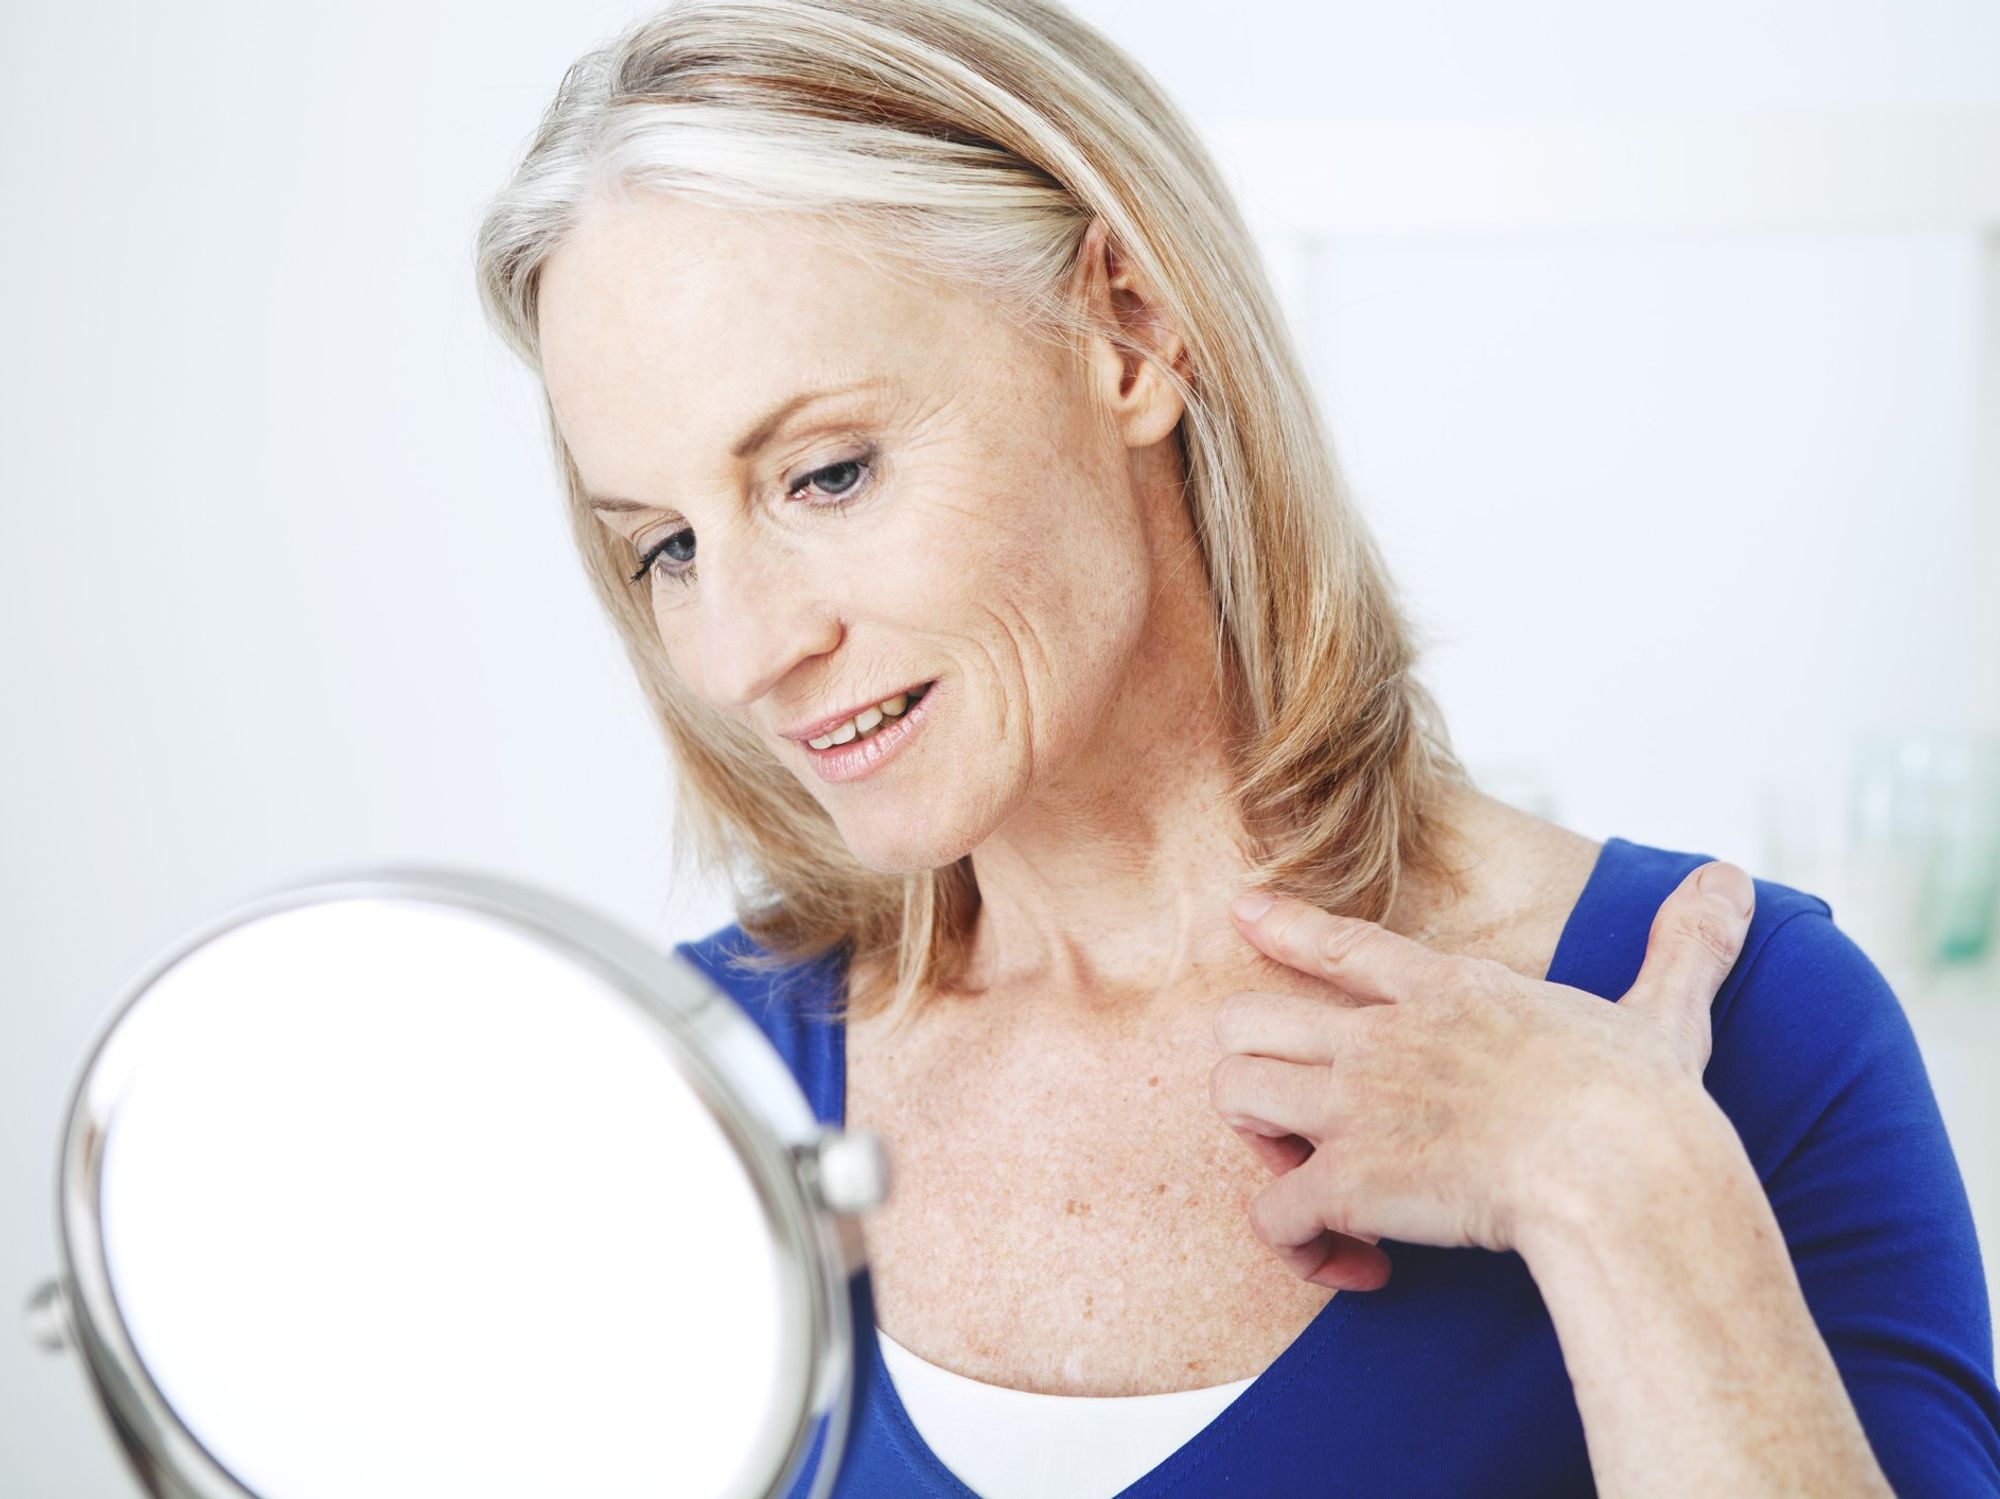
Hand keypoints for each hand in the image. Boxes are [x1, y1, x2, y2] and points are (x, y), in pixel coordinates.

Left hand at [1208, 860, 1755, 1289]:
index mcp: (1447, 992)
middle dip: (1255, 1065)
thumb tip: (1734, 878)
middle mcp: (1381, 1038)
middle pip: (1246, 1018)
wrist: (1623, 1173)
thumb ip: (1685, 948)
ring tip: (1316, 1186)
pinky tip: (1358, 1267)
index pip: (1341, 945)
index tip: (1242, 912)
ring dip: (1261, 1149)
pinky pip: (1271, 1215)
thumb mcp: (1663, 1010)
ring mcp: (1355, 1106)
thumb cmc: (1645, 1102)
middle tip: (1301, 1120)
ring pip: (1234, 1097)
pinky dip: (1298, 1248)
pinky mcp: (1348, 1183)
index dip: (1283, 927)